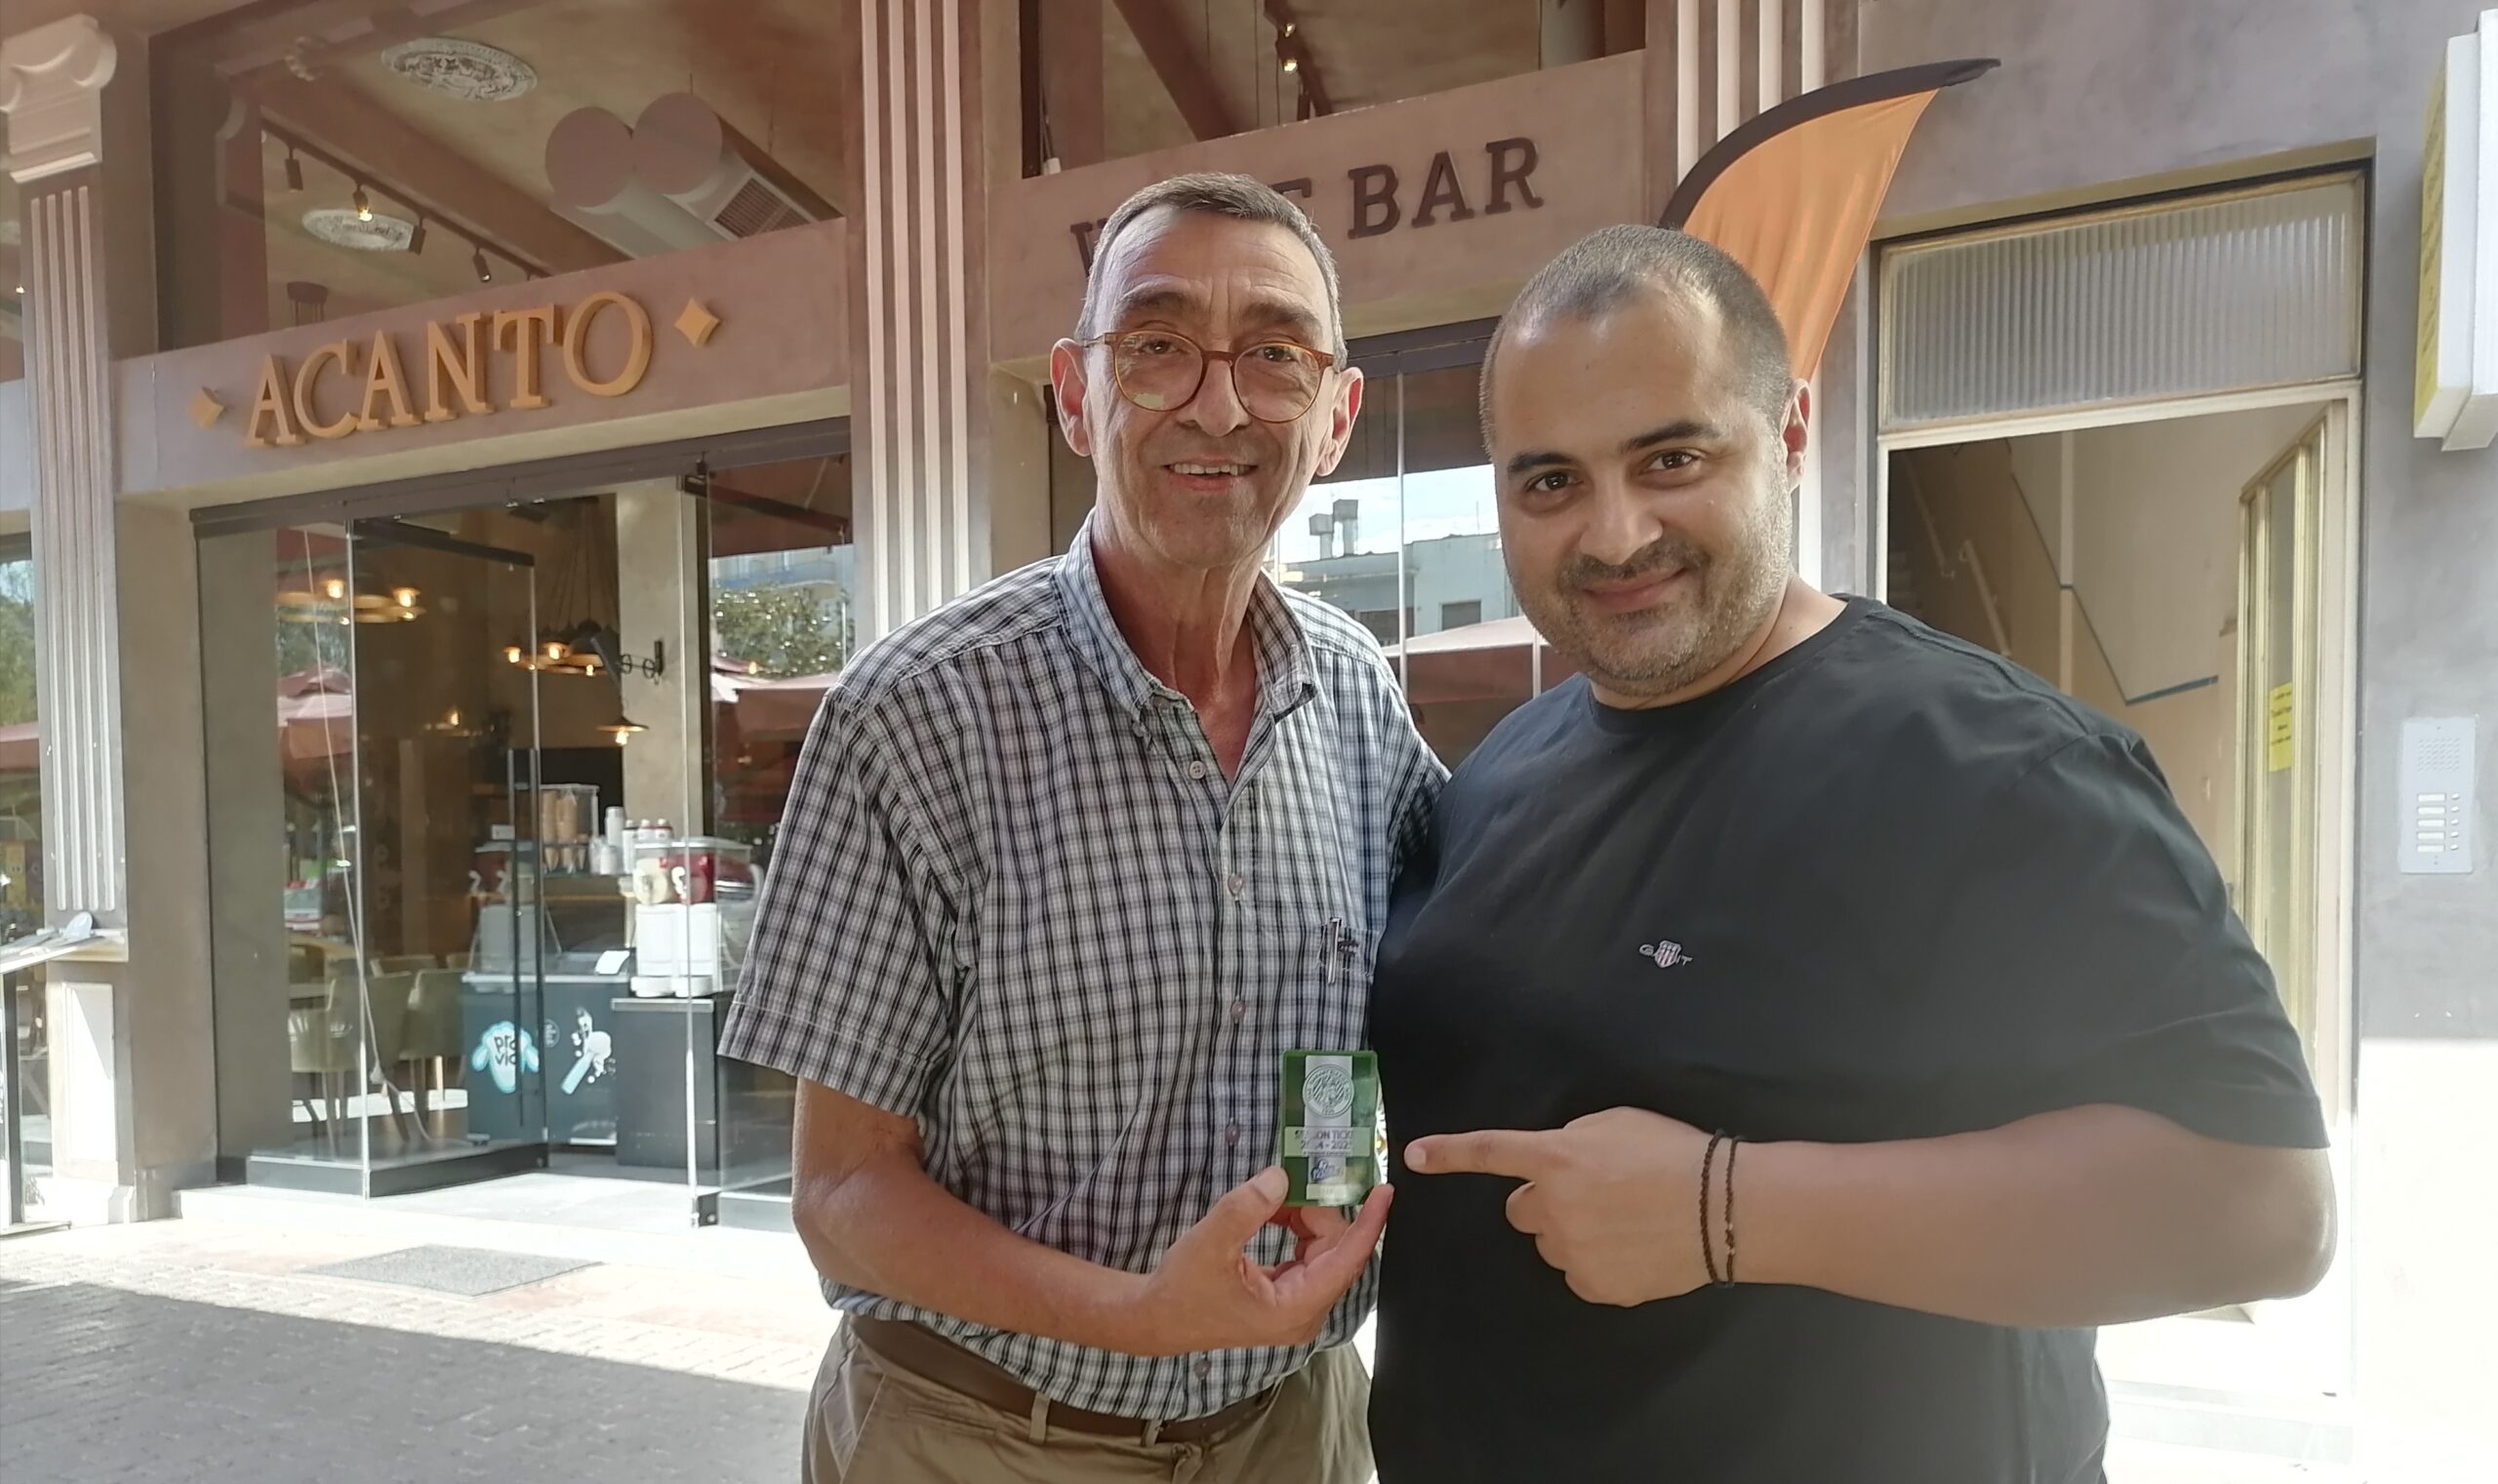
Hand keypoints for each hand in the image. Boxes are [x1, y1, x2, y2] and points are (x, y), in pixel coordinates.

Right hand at [1119, 1168, 1392, 1356]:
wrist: (1156, 1318)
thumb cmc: (1182, 1289)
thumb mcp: (1211, 1243)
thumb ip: (1248, 1208)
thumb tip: (1282, 1177)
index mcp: (1296, 1308)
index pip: (1347, 1261)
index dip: (1369, 1224)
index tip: (1385, 1192)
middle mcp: (1304, 1311)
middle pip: (1335, 1251)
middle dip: (1320, 1211)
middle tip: (1299, 1178)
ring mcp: (1295, 1306)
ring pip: (1321, 1250)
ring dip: (1305, 1218)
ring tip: (1277, 1197)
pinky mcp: (1284, 1297)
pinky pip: (1305, 1256)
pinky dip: (1294, 1228)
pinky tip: (1273, 1211)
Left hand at [1406, 1108, 1711, 1306]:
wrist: (1722, 1208)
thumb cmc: (1673, 1154)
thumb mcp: (1615, 1124)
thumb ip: (1571, 1141)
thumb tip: (1553, 1164)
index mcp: (1556, 1159)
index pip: (1490, 1152)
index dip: (1449, 1153)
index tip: (1414, 1155)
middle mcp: (1553, 1208)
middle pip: (1521, 1210)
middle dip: (1544, 1202)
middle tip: (1592, 1194)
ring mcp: (1572, 1253)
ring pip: (1551, 1243)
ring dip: (1572, 1233)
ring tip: (1623, 1221)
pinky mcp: (1595, 1287)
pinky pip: (1579, 1273)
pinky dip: (1598, 1262)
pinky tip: (1633, 1248)